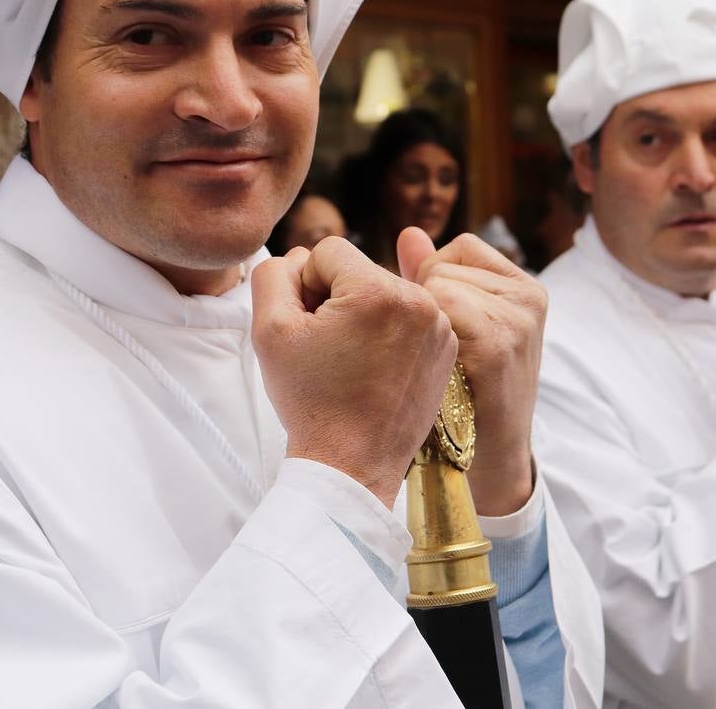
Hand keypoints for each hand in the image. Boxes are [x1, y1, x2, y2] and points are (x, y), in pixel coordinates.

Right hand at [252, 236, 457, 507]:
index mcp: (378, 291)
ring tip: (351, 362)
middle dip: (336, 299)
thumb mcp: (269, 330)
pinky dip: (388, 334)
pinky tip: (374, 369)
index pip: (328, 251)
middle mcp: (420, 300)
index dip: (305, 286)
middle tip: (328, 350)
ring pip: (383, 292)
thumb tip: (299, 258)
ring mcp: (440, 325)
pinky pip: (408, 317)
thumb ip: (273, 275)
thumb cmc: (311, 402)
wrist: (352, 465)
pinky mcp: (447, 347)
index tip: (310, 329)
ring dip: (362, 315)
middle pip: (359, 270)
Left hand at [398, 228, 545, 515]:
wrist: (491, 461)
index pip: (459, 247)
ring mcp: (519, 320)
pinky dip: (432, 337)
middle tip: (437, 351)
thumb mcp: (458, 329)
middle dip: (425, 302)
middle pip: (444, 266)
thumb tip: (409, 233)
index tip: (438, 326)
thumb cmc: (465, 394)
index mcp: (523, 286)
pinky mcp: (501, 345)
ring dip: (425, 325)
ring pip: (438, 287)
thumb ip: (433, 278)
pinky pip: (444, 309)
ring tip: (440, 364)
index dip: (432, 280)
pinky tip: (442, 369)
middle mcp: (528, 296)